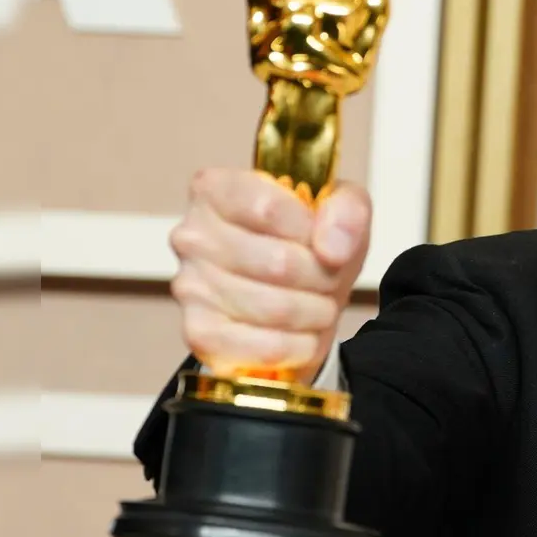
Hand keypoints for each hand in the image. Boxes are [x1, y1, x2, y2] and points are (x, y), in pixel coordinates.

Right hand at [169, 169, 371, 384]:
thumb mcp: (341, 209)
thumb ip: (347, 210)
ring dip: (314, 312)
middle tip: (328, 278)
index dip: (310, 231)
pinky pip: (259, 347)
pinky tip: (301, 334)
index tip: (324, 240)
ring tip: (317, 304)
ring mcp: (190, 286)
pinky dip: (296, 346)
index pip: (267, 208)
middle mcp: (192, 235)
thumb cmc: (310, 243)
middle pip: (278, 263)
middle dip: (321, 277)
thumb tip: (332, 248)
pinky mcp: (199, 333)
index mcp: (217, 189)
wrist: (298, 294)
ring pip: (274, 308)